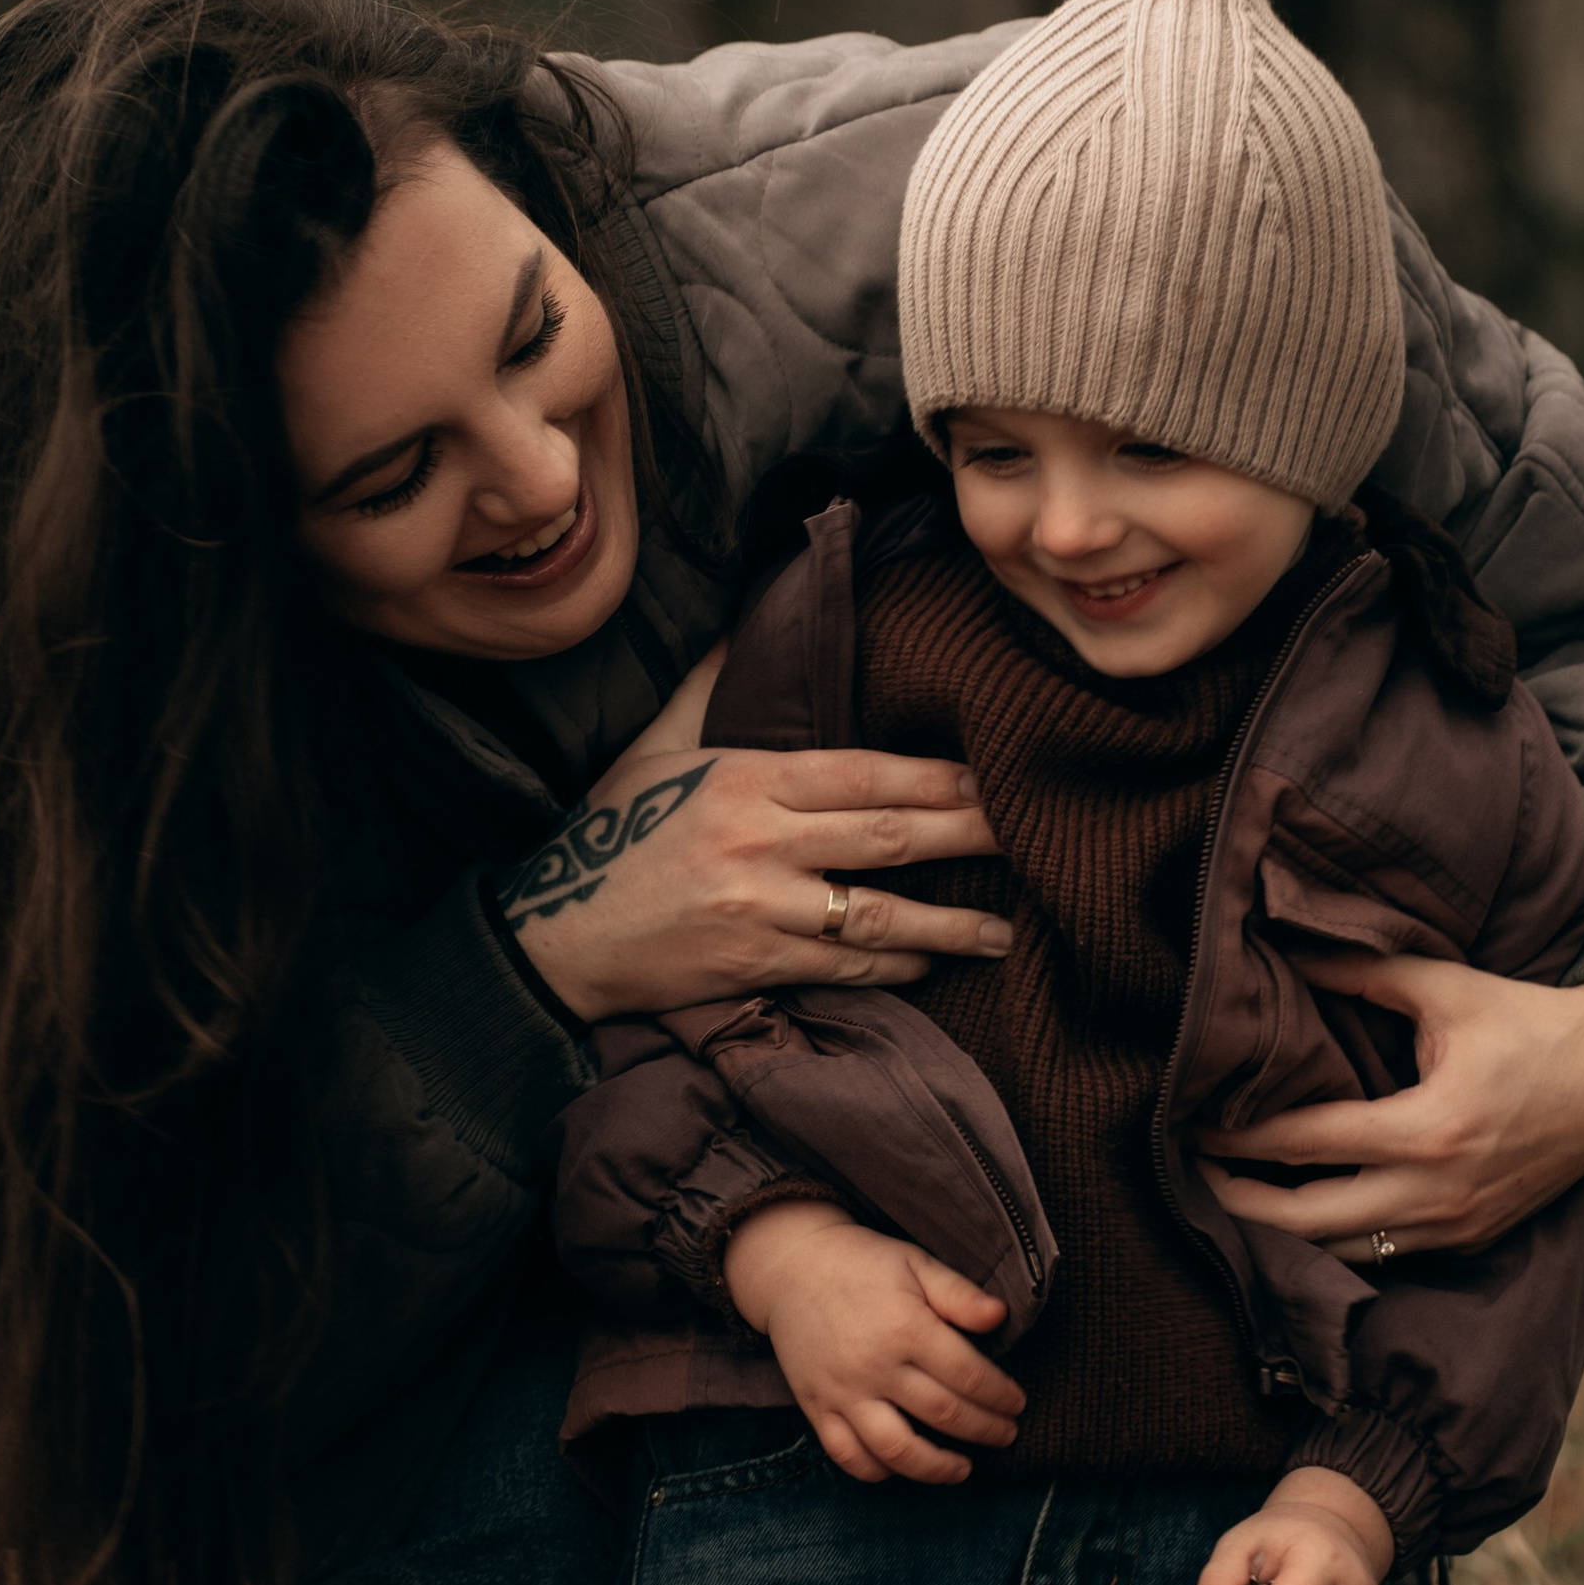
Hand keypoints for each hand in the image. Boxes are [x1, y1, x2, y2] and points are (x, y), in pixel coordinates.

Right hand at [500, 646, 1008, 1023]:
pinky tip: (929, 961)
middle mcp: (760, 842)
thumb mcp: (651, 750)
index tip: (993, 778)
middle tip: (1033, 835)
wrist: (550, 935)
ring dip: (949, 923)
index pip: (865, 772)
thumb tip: (744, 620)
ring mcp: (759, 908)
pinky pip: (842, 964)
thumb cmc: (606, 836)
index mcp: (747, 780)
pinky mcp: (752, 964)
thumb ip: (707, 688)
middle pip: (890, 834)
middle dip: (970, 835)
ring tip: (1004, 929)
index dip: (938, 777)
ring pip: (878, 912)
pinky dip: (892, 963)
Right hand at [722, 1201, 1025, 1485]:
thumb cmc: (863, 1263)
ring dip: (937, 1468)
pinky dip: (878, 1471)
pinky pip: (847, 1455)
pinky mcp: (816, 1407)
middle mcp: (875, 1365)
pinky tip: (903, 1468)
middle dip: (985, 1430)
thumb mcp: (915, 1264)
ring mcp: (843, 1391)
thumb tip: (1001, 1316)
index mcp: (906, 1327)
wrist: (792, 1267)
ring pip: (896, 1449)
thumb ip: (958, 1294)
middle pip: (943, 1413)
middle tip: (1007, 1435)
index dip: (1000, 1395)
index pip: (968, 1375)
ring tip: (963, 1469)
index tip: (1017, 1403)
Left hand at [1195, 959, 1583, 1254]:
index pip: (1307, 1143)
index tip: (1190, 1124)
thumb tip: (1287, 950)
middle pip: (1306, 1222)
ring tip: (1228, 1196)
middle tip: (1189, 1174)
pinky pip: (1381, 1256)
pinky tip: (1295, 1215)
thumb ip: (1364, 971)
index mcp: (1428, 1131)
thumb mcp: (1447, 987)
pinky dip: (1330, 1242)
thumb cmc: (1529, 1024)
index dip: (1240, 1136)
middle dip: (1238, 1203)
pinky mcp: (1468, 1240)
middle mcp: (1436, 1194)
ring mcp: (1453, 1227)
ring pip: (1340, 1252)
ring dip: (1279, 1232)